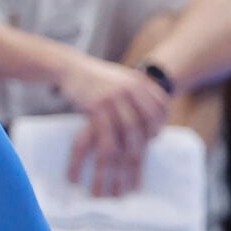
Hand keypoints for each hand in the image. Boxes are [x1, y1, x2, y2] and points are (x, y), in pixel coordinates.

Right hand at [60, 54, 170, 197]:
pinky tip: (109, 159)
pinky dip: (110, 150)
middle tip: (140, 156)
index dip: (160, 124)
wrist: (70, 67)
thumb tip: (149, 117)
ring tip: (128, 164)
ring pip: (129, 130)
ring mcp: (113, 97)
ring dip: (130, 152)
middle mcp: (129, 88)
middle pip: (147, 121)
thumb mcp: (121, 77)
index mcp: (139, 81)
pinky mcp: (96, 106)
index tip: (154, 137)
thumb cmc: (95, 76)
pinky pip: (107, 133)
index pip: (160, 106)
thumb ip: (136, 92)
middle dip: (147, 141)